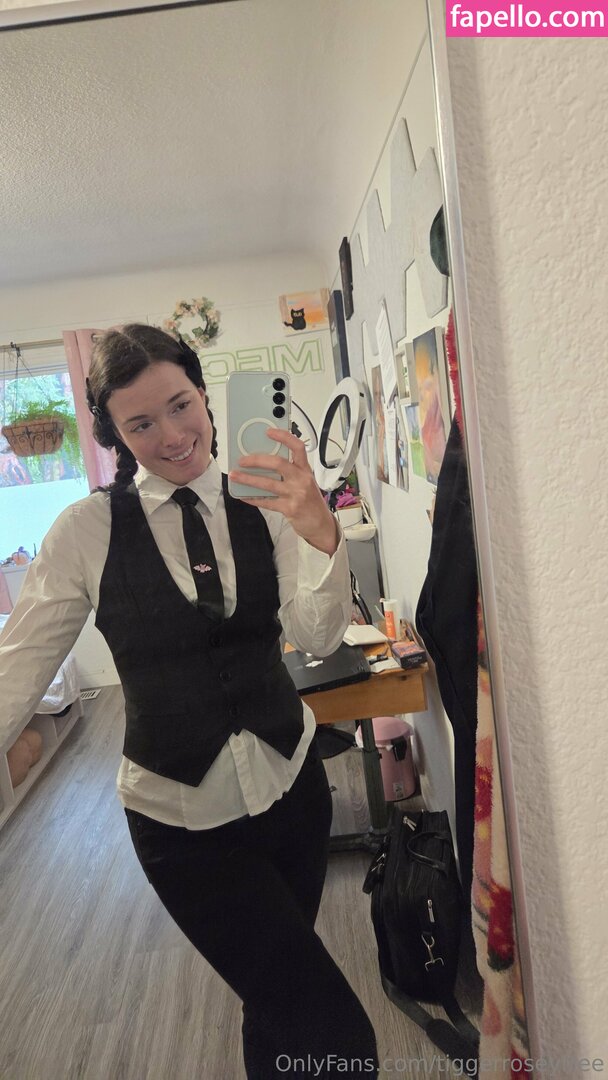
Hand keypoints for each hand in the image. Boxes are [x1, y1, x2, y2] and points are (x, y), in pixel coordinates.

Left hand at [229, 429, 339, 555]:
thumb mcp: (305, 482)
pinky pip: (266, 501)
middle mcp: (302, 480)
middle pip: (278, 463)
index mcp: (305, 470)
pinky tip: (243, 495)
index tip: (269, 432)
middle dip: (257, 460)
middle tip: (242, 460)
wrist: (321, 524)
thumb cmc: (311, 502)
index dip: (284, 437)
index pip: (297, 447)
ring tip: (234, 475)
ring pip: (268, 483)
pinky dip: (252, 498)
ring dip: (248, 479)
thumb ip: (290, 472)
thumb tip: (264, 463)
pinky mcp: (289, 508)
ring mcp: (296, 494)